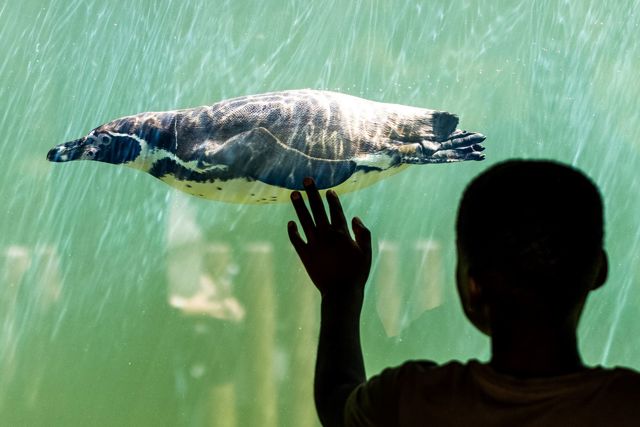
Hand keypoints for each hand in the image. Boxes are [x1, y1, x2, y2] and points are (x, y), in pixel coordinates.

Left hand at [288, 177, 371, 297]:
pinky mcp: (305, 254)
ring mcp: (314, 244)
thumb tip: (355, 217)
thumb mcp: (366, 252)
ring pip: (304, 220)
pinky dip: (293, 231)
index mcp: (341, 233)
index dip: (332, 199)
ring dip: (299, 206)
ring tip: (293, 193)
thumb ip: (363, 233)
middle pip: (318, 209)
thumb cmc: (356, 273)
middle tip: (306, 180)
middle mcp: (326, 235)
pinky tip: (291, 223)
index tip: (328, 190)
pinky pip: (296, 239)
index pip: (335, 210)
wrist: (340, 292)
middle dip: (312, 193)